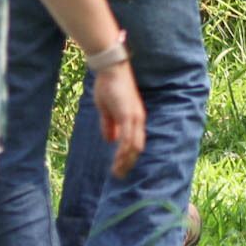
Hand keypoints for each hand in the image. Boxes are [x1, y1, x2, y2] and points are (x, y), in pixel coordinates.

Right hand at [92, 63, 146, 178]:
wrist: (110, 70)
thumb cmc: (108, 87)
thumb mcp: (107, 110)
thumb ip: (109, 125)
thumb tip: (111, 141)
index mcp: (134, 119)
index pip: (135, 142)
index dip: (128, 157)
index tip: (119, 169)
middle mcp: (138, 119)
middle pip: (137, 147)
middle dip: (128, 163)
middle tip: (119, 176)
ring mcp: (134, 117)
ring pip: (134, 146)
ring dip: (125, 161)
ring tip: (117, 172)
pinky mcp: (128, 115)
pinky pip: (128, 137)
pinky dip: (123, 151)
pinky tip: (117, 160)